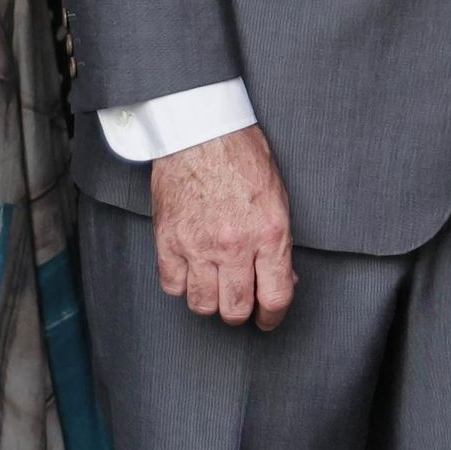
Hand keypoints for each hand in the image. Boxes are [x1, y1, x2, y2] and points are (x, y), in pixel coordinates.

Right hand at [150, 124, 296, 328]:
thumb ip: (279, 243)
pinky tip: (190, 269)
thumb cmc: (242, 157)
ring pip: (202, 305)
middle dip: (241, 311)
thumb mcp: (277, 197)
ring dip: (210, 300)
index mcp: (269, 233)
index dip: (273, 317)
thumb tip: (282, 278)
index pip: (275, 297)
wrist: (202, 130)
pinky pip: (173, 286)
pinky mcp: (168, 241)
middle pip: (235, 309)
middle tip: (240, 300)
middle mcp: (234, 245)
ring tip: (215, 284)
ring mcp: (198, 246)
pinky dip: (182, 284)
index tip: (268, 319)